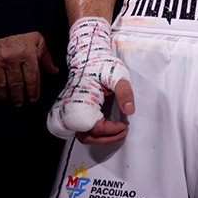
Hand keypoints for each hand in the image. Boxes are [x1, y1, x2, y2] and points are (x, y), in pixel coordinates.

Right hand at [0, 31, 57, 105]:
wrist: (3, 22)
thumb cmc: (21, 31)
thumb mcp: (37, 40)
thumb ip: (45, 57)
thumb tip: (54, 71)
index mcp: (27, 54)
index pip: (32, 78)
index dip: (34, 91)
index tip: (34, 98)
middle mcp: (11, 59)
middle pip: (16, 85)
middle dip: (19, 97)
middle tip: (20, 104)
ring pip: (0, 85)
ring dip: (4, 97)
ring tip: (8, 102)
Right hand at [46, 17, 133, 140]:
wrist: (87, 58)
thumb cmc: (100, 65)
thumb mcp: (117, 75)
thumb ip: (124, 92)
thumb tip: (129, 110)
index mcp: (81, 101)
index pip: (94, 128)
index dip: (112, 130)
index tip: (124, 124)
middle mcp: (70, 110)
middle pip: (86, 137)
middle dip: (107, 139)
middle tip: (123, 132)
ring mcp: (68, 112)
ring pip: (81, 135)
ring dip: (100, 138)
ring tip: (117, 132)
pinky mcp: (70, 112)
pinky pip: (79, 130)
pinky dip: (93, 134)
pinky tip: (106, 129)